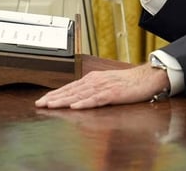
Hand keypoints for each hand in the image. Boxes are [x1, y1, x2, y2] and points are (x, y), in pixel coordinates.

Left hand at [34, 63, 168, 108]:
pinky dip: (84, 103)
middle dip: (54, 97)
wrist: (146, 78)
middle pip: (71, 91)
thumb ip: (92, 89)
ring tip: (51, 105)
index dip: (55, 94)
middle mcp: (95, 81)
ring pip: (79, 95)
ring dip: (64, 100)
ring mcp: (103, 87)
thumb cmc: (127, 82)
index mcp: (92, 79)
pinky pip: (96, 100)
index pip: (70, 87)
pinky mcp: (112, 94)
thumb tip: (77, 96)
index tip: (43, 100)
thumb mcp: (106, 84)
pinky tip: (74, 107)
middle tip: (40, 103)